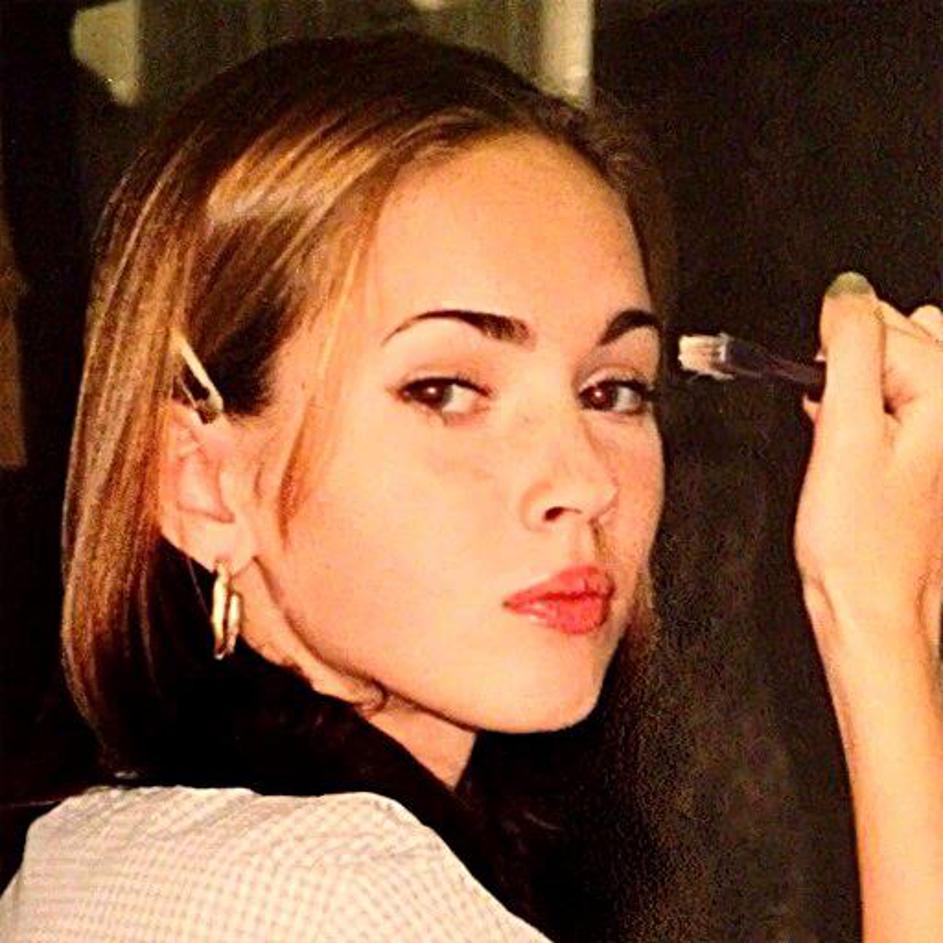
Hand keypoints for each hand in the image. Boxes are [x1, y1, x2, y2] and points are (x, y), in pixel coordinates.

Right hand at [794, 272, 942, 659]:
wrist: (872, 607)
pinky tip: (852, 447)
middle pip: (900, 338)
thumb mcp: (845, 433)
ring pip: (898, 368)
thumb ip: (850, 351)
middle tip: (840, 421)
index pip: (885, 325)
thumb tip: (848, 292)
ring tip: (847, 436)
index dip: (836, 355)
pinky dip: (868, 412)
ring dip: (861, 387)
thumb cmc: (860, 541)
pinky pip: (899, 401)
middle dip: (855, 366)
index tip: (820, 393)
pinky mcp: (931, 453)